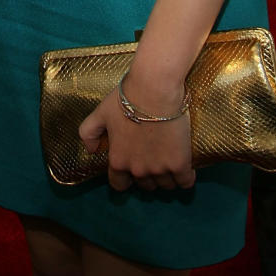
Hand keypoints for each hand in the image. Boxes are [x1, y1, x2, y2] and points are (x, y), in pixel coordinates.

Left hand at [79, 88, 195, 192]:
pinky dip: (186, 178)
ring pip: (166, 186)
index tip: (132, 170)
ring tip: (170, 160)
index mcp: (118, 160)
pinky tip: (186, 167)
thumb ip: (89, 132)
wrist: (154, 90)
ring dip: (167, 177)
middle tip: (153, 158)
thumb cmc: (126, 99)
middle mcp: (138, 170)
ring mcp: (159, 169)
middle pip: (146, 186)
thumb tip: (90, 151)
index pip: (119, 185)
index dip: (125, 179)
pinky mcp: (179, 164)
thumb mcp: (100, 112)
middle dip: (148, 176)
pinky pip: (185, 182)